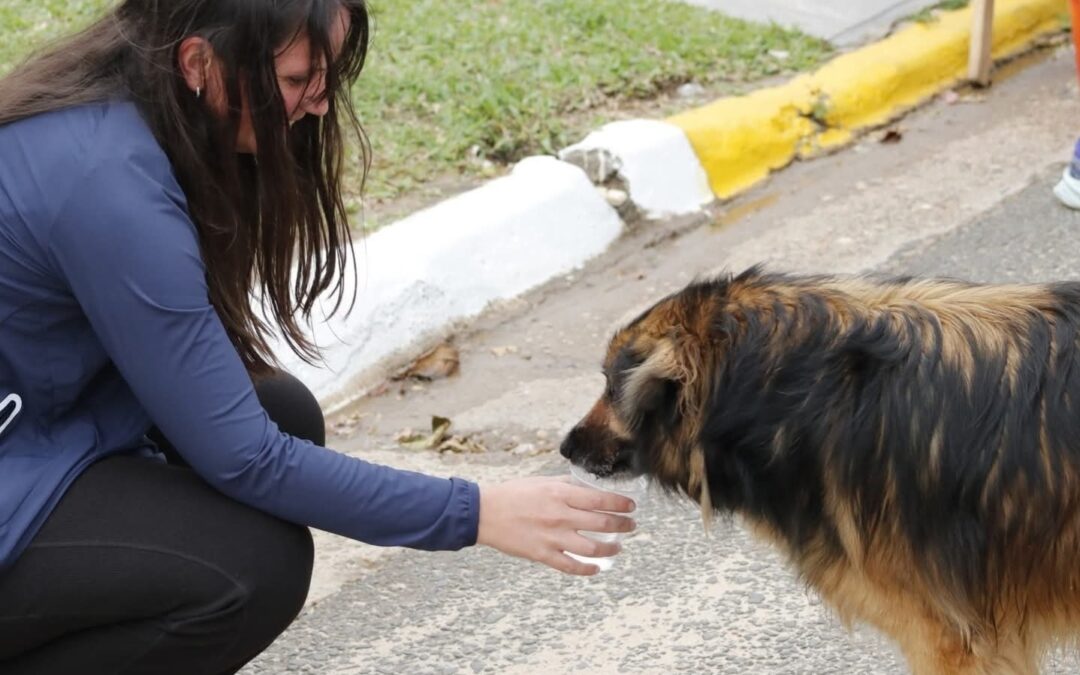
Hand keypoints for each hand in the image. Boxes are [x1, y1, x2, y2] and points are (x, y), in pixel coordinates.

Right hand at [476, 475, 636, 575]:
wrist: (485, 513)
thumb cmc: (513, 494)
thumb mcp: (542, 482)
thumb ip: (566, 485)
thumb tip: (589, 488)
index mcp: (560, 494)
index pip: (600, 499)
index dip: (620, 503)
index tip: (632, 506)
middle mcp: (560, 516)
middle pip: (602, 523)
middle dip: (622, 525)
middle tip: (631, 525)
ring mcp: (552, 537)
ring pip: (592, 548)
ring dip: (611, 548)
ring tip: (618, 547)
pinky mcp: (542, 554)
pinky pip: (570, 566)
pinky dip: (587, 569)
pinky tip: (597, 568)